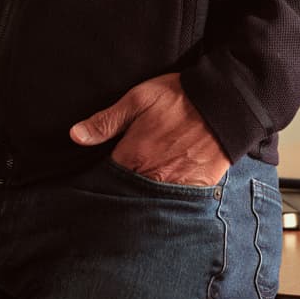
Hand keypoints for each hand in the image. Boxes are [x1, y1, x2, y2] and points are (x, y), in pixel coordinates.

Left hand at [70, 72, 229, 185]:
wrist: (224, 102)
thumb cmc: (179, 97)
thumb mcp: (138, 99)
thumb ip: (107, 121)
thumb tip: (75, 136)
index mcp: (133, 156)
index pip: (108, 178)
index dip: (102, 178)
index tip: (96, 180)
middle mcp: (152, 176)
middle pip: (129, 194)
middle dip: (123, 191)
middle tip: (120, 187)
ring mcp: (176, 185)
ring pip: (151, 200)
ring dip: (145, 197)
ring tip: (144, 188)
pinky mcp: (197, 187)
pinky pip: (178, 201)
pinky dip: (169, 198)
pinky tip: (165, 191)